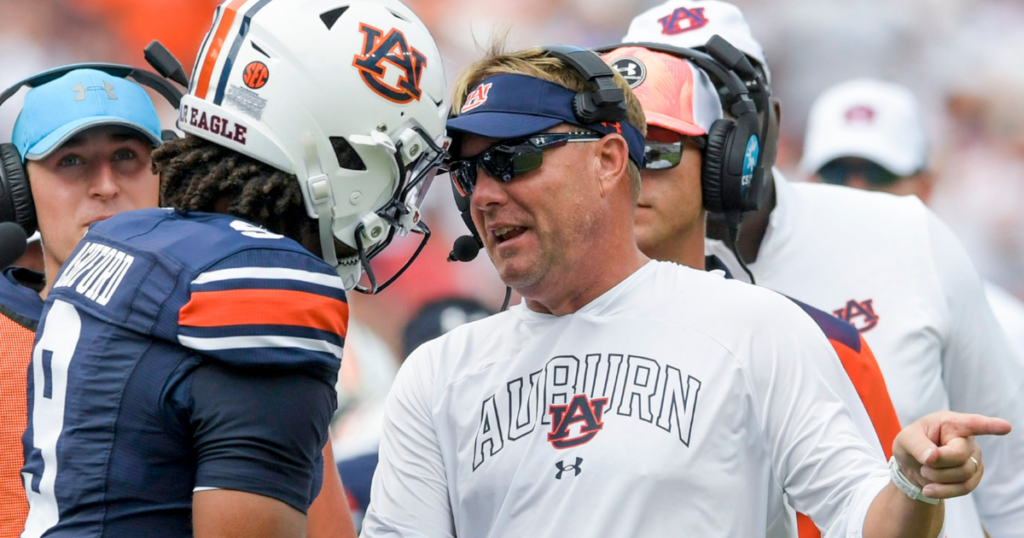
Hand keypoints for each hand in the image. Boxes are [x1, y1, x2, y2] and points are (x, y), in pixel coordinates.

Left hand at [893, 411, 1010, 498]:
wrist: (913, 466)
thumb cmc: (912, 445)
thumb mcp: (905, 440)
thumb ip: (917, 445)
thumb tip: (932, 457)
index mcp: (951, 423)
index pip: (973, 424)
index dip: (990, 426)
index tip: (1005, 427)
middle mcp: (967, 439)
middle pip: (959, 457)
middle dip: (937, 464)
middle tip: (923, 463)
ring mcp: (973, 458)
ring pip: (963, 475)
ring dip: (938, 478)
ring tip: (925, 471)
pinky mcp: (973, 475)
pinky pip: (965, 488)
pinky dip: (944, 491)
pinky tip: (929, 489)